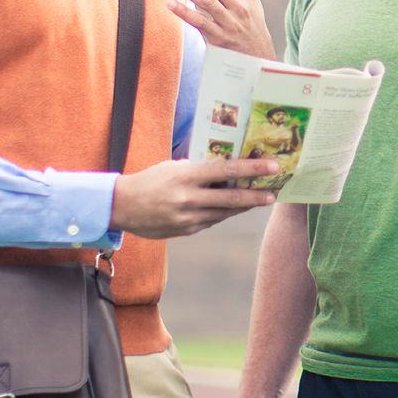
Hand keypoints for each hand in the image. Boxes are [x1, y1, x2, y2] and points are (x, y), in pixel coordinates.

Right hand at [110, 157, 278, 237]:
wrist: (121, 206)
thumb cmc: (150, 180)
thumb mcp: (173, 167)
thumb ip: (199, 169)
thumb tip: (226, 171)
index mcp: (186, 176)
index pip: (226, 171)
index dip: (252, 169)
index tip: (272, 166)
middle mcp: (188, 198)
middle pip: (231, 198)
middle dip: (256, 196)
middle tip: (275, 192)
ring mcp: (187, 218)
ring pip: (224, 213)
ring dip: (244, 207)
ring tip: (261, 199)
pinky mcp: (185, 230)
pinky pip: (211, 221)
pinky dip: (222, 214)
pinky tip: (233, 209)